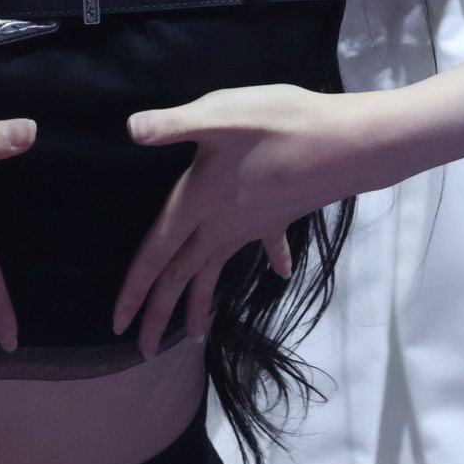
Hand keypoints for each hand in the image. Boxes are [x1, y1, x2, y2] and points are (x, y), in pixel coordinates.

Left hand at [112, 82, 362, 356]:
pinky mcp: (278, 214)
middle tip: (141, 349)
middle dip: (158, 312)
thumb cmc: (280, 124)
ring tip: (192, 334)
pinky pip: (266, 245)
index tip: (116, 324)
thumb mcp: (219, 115)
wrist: (347, 143)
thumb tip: (131, 128)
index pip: (156, 254)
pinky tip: (279, 273)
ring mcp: (251, 223)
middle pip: (181, 275)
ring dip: (201, 301)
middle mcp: (221, 223)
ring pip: (215, 269)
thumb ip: (173, 125)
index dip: (134, 289)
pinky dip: (270, 259)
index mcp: (198, 201)